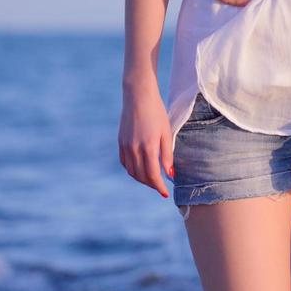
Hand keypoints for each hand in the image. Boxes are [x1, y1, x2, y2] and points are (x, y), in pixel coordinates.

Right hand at [118, 82, 173, 197]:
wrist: (138, 97)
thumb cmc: (157, 113)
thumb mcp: (166, 133)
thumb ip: (167, 154)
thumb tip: (169, 174)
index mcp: (148, 147)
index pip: (152, 175)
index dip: (159, 186)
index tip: (165, 193)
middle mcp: (134, 149)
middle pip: (141, 176)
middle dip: (151, 184)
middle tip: (160, 187)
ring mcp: (125, 146)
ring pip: (131, 171)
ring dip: (141, 179)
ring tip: (152, 180)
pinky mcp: (120, 143)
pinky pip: (125, 163)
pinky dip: (132, 170)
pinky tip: (140, 169)